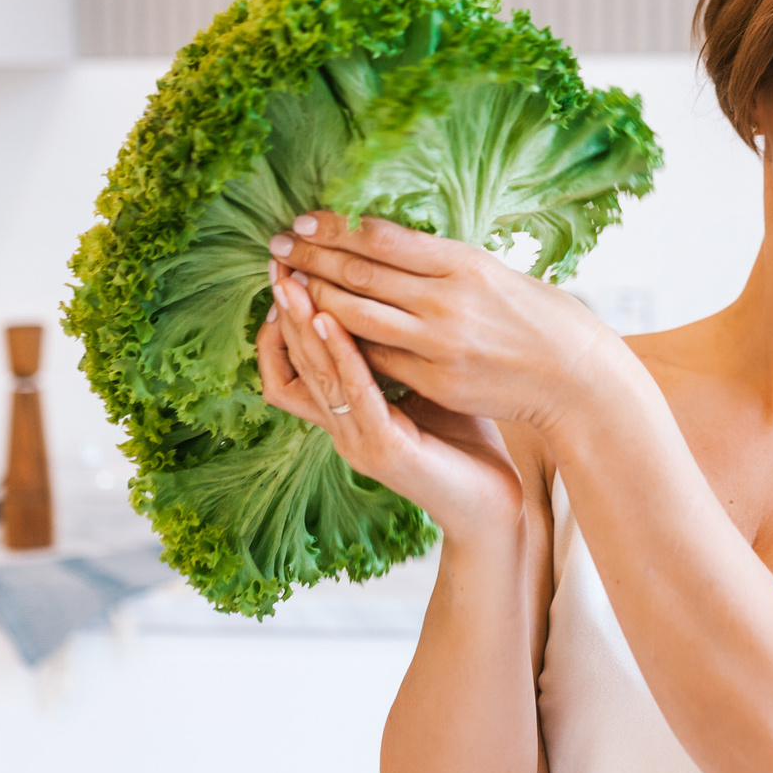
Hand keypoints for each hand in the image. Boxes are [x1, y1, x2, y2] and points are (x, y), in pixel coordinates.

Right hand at [258, 259, 520, 541]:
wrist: (496, 507)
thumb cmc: (467, 442)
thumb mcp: (426, 386)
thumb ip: (401, 350)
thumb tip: (397, 289)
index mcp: (349, 413)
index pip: (293, 364)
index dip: (284, 320)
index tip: (287, 270)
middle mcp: (344, 427)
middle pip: (294, 365)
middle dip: (285, 313)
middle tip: (276, 265)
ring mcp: (359, 440)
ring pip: (315, 377)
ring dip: (302, 328)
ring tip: (291, 285)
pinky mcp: (384, 450)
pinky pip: (353, 395)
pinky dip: (340, 356)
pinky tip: (331, 322)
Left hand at [270, 214, 620, 431]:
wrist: (576, 375)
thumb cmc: (537, 317)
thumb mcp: (493, 272)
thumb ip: (440, 262)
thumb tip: (385, 241)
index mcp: (464, 263)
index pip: (384, 238)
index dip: (336, 227)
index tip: (302, 218)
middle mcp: (448, 299)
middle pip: (361, 274)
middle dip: (312, 257)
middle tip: (276, 244)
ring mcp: (439, 344)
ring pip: (357, 317)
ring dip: (315, 298)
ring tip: (285, 284)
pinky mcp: (436, 381)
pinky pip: (376, 360)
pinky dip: (344, 343)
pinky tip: (318, 331)